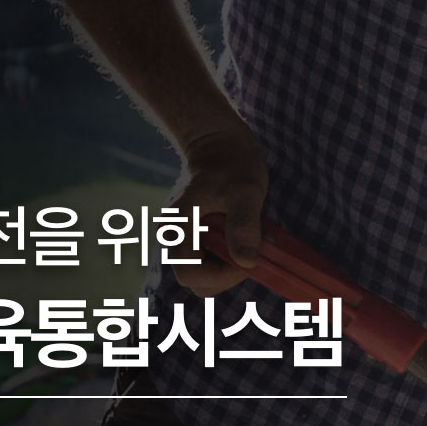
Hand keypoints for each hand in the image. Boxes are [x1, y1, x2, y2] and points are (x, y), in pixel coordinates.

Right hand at [168, 127, 270, 295]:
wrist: (222, 145)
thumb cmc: (233, 163)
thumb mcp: (245, 192)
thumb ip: (244, 226)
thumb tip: (247, 262)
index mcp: (177, 228)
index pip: (190, 274)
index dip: (221, 275)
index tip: (248, 257)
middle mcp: (175, 238)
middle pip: (197, 281)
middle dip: (228, 273)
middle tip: (251, 249)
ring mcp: (186, 239)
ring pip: (206, 275)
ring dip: (231, 266)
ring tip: (248, 237)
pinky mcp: (198, 239)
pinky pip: (213, 262)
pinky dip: (232, 257)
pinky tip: (243, 235)